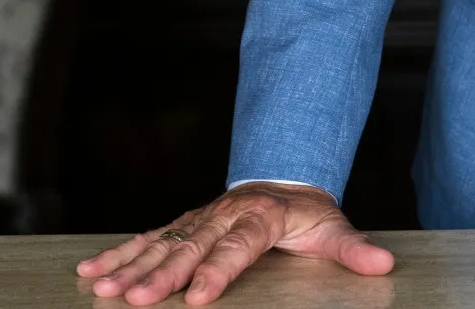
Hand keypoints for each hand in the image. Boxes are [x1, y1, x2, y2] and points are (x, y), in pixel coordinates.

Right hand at [75, 182, 394, 304]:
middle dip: (162, 275)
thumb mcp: (332, 229)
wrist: (284, 179)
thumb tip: (383, 264)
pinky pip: (146, 239)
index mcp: (260, 217)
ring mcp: (199, 219)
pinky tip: (91, 272)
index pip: (237, 247)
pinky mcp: (182, 225)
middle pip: (190, 247)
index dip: (217, 271)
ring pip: (161, 243)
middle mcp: (224, 216)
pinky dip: (118, 255)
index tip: (197, 297)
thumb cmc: (307, 214)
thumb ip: (353, 249)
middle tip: (136, 300)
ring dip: (130, 267)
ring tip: (102, 289)